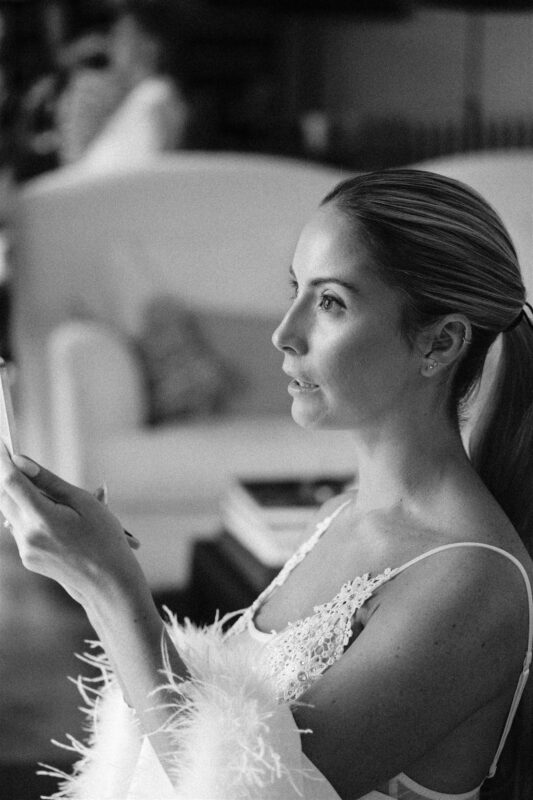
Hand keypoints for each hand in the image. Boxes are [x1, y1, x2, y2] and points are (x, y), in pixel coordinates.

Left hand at [0, 446, 144, 605]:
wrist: (109, 583)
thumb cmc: (104, 539)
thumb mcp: (82, 502)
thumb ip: (48, 481)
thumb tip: (20, 461)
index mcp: (42, 519)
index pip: (10, 482)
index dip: (4, 460)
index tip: (3, 443)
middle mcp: (27, 536)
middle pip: (4, 496)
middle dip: (9, 477)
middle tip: (20, 460)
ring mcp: (25, 549)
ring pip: (10, 512)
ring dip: (19, 496)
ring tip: (47, 493)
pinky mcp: (28, 558)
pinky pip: (19, 528)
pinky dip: (28, 514)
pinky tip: (52, 515)